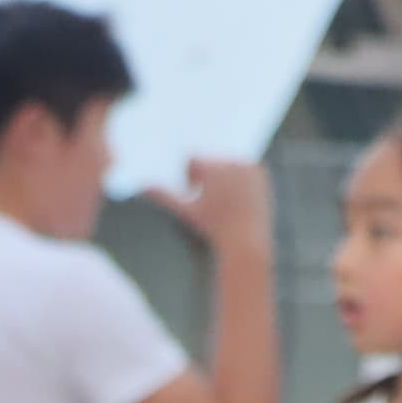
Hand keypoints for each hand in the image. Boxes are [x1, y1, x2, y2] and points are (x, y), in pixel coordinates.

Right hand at [146, 155, 273, 259]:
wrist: (246, 242)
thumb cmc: (211, 229)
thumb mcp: (185, 213)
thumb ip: (164, 197)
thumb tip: (141, 186)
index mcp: (212, 169)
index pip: (193, 160)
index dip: (192, 179)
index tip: (197, 195)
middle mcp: (231, 163)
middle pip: (211, 161)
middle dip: (208, 177)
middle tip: (213, 202)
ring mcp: (248, 166)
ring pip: (227, 163)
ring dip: (223, 177)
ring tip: (226, 201)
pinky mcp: (260, 172)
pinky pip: (243, 168)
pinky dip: (239, 178)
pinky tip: (239, 199)